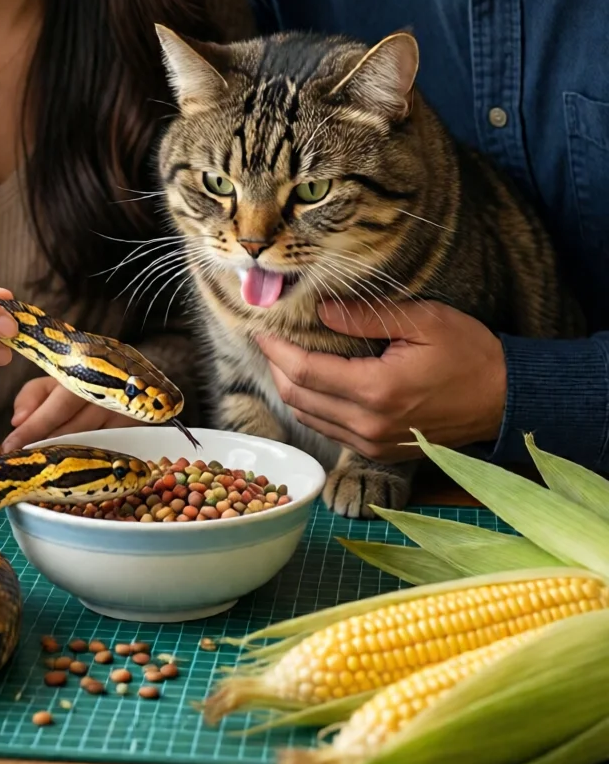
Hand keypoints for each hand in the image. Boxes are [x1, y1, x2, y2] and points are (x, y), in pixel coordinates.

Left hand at [2, 376, 145, 452]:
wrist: (135, 380)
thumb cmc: (85, 381)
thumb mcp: (57, 380)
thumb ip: (33, 396)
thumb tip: (17, 421)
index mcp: (86, 369)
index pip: (58, 403)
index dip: (34, 426)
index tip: (10, 445)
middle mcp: (110, 388)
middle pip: (75, 426)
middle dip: (47, 444)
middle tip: (24, 459)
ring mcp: (127, 410)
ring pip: (91, 440)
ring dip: (65, 454)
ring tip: (44, 464)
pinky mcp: (139, 428)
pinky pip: (108, 449)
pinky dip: (88, 458)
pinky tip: (73, 465)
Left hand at [256, 301, 506, 459]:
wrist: (504, 400)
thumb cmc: (469, 353)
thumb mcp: (422, 320)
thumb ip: (366, 316)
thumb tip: (320, 310)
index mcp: (377, 390)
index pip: (304, 372)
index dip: (275, 350)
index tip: (260, 330)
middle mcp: (369, 425)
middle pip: (298, 398)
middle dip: (275, 368)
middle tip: (267, 341)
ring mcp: (374, 444)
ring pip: (309, 418)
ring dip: (290, 388)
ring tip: (282, 358)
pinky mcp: (381, 453)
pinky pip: (330, 430)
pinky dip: (313, 406)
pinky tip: (311, 383)